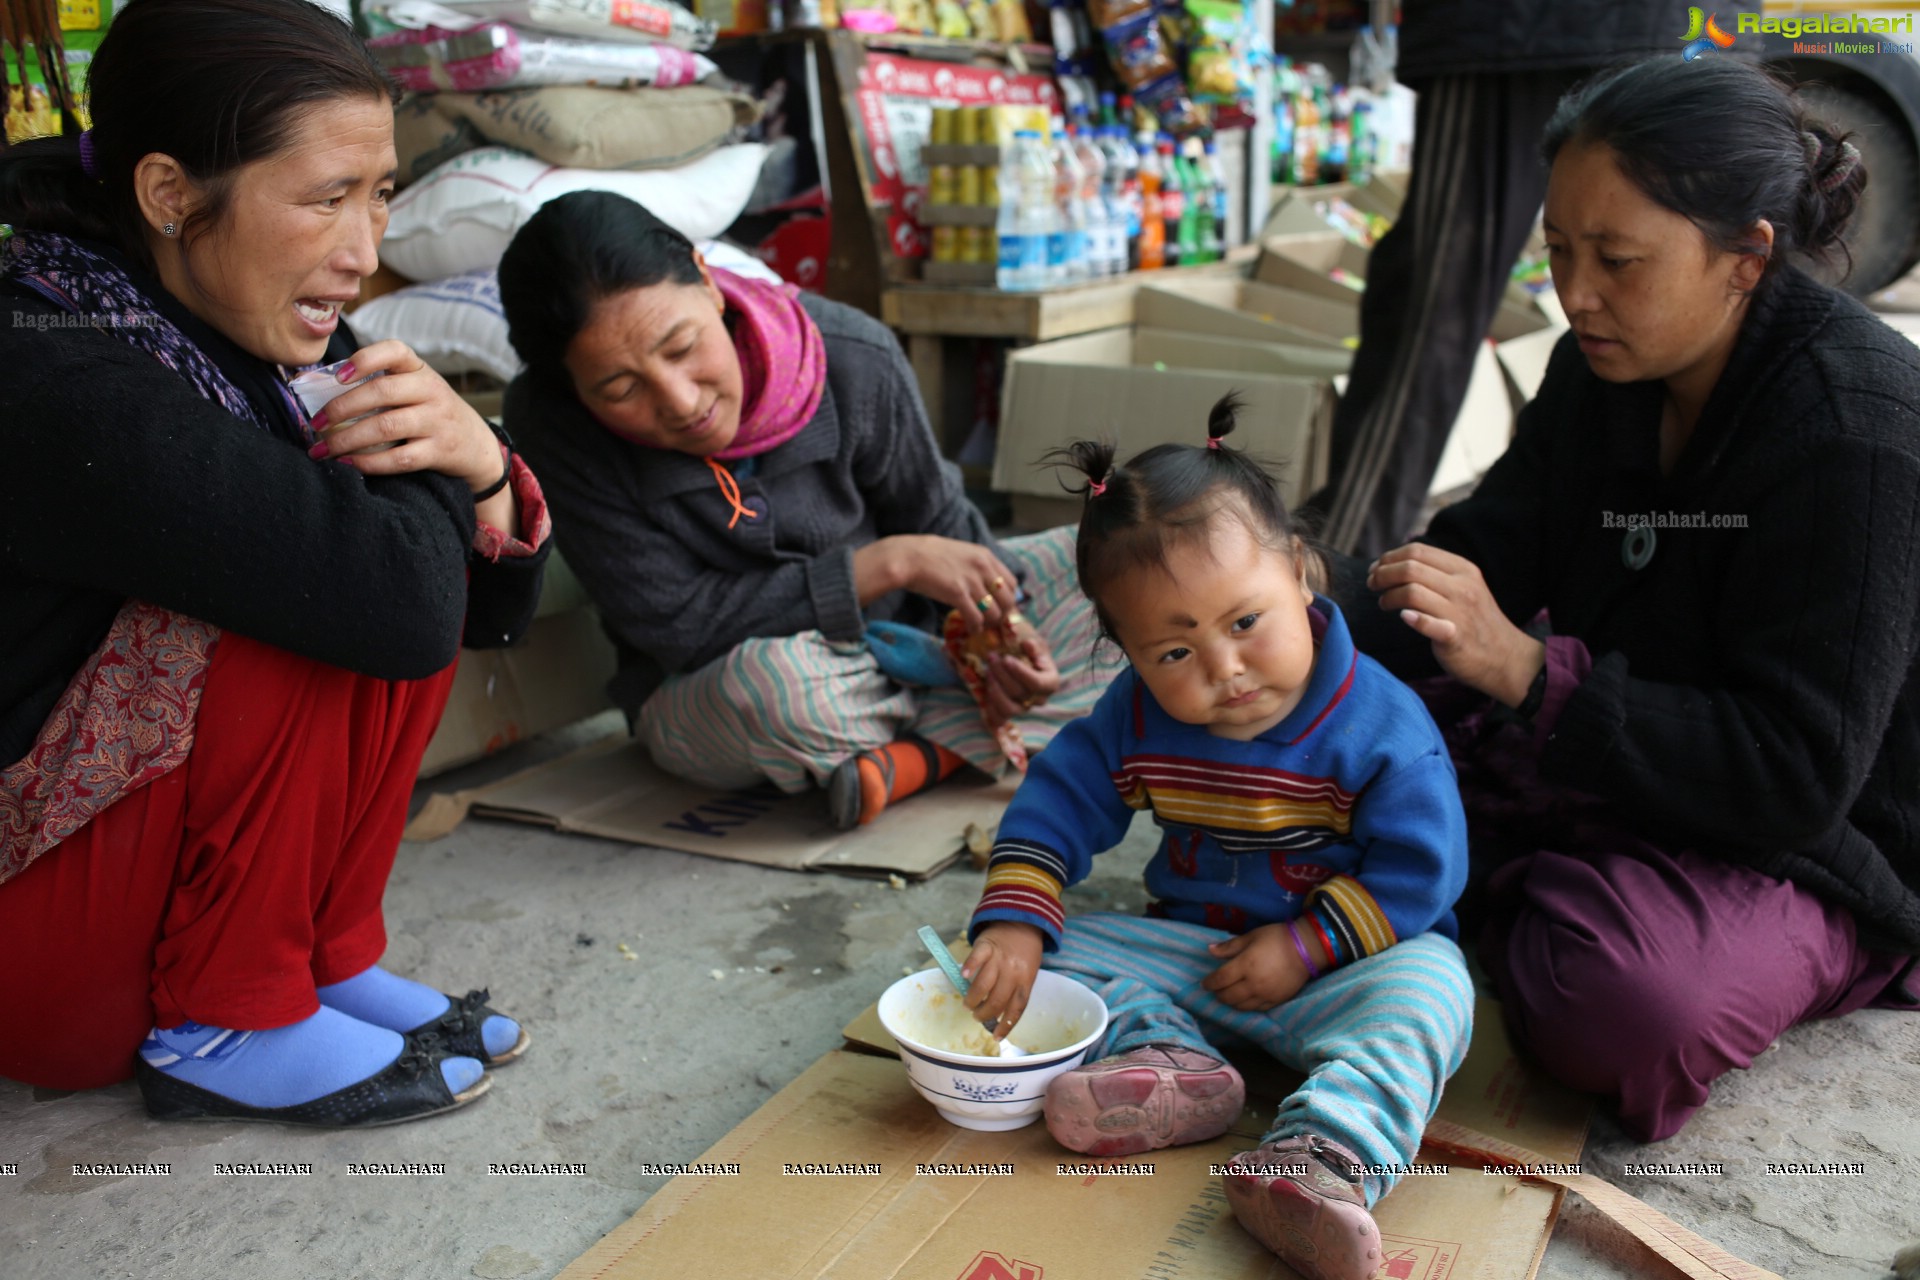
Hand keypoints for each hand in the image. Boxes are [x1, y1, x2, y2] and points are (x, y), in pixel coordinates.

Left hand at [307, 340, 504, 493]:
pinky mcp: (440, 451)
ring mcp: (438, 421)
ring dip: (346, 440)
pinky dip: (369, 463)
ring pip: (385, 427)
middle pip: (380, 392)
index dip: (364, 359)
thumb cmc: (430, 413)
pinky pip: (399, 458)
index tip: (338, 376)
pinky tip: (349, 463)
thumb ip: (376, 383)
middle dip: (340, 408)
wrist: (477, 445)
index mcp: (420, 370)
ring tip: (322, 450)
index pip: (394, 351)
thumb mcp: (414, 389)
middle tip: (315, 424)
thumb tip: (311, 383)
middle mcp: (431, 391)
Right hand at [854, 535, 1019, 633]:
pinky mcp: (958, 594)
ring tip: (981, 627)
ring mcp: (972, 581)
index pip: (1011, 582)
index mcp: (986, 556)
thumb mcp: (961, 553)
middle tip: (994, 623)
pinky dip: (976, 628)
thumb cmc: (930, 555)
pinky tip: (971, 630)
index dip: (1009, 598)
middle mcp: (983, 567)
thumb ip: (977, 566)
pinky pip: (976, 618)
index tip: (1001, 607)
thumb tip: (987, 582)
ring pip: (994, 612)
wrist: (908, 557)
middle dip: (1003, 614)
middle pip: (1007, 599)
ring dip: (989, 623)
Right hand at [960, 922, 1044, 1039]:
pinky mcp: (987, 945)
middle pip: (998, 999)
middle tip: (977, 1016)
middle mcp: (1013, 971)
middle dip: (985, 1013)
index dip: (1006, 1025)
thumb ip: (1015, 990)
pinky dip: (969, 968)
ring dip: (973, 998)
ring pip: (984, 984)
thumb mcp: (1028, 972)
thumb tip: (998, 1015)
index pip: (1016, 1008)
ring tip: (968, 1004)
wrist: (1022, 922)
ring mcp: (999, 958)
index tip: (997, 1036)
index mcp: (1026, 980)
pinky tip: (963, 976)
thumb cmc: (1025, 952)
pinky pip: (976, 958)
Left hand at [979, 617, 1061, 725]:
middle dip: (1002, 674)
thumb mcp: (1035, 642)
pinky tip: (985, 689)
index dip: (1020, 672)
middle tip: (991, 656)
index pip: (1036, 683)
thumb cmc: (1029, 650)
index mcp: (1050, 682)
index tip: (1006, 658)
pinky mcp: (1009, 713)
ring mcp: (1024, 708)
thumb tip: (1028, 645)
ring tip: (987, 671)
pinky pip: (999, 718)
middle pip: (1019, 693)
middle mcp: (1039, 699)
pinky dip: (990, 707)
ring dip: (994, 690)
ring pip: (1008, 708)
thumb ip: (1033, 644)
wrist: (1022, 660)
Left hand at [1202, 923, 1309, 1010]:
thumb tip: (1210, 950)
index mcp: (1245, 965)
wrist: (1306, 949)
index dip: (1209, 983)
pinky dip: (1246, 1007)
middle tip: (1215, 990)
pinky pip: (1256, 1009)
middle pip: (1228, 996)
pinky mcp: (1276, 1000)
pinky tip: (1244, 1001)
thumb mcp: (1251, 936)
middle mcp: (1253, 983)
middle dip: (1218, 994)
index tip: (1204, 983)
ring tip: (1228, 996)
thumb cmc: (1276, 938)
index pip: (1220, 979)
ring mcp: (1265, 994)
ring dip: (1231, 1002)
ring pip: (1241, 1006)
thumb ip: (1229, 947)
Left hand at [1367, 543, 1544, 706]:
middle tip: (1372, 584)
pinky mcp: (1455, 637)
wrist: (1506, 658)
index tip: (1376, 568)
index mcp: (1463, 570)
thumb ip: (1436, 574)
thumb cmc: (1475, 622)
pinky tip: (1403, 618)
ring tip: (1383, 604)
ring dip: (1389, 596)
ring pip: (1412, 592)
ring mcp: (1460, 612)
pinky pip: (1428, 623)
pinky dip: (1413, 619)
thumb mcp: (1464, 588)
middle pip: (1410, 568)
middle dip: (1383, 574)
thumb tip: (1394, 563)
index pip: (1418, 551)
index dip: (1389, 557)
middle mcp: (1462, 587)